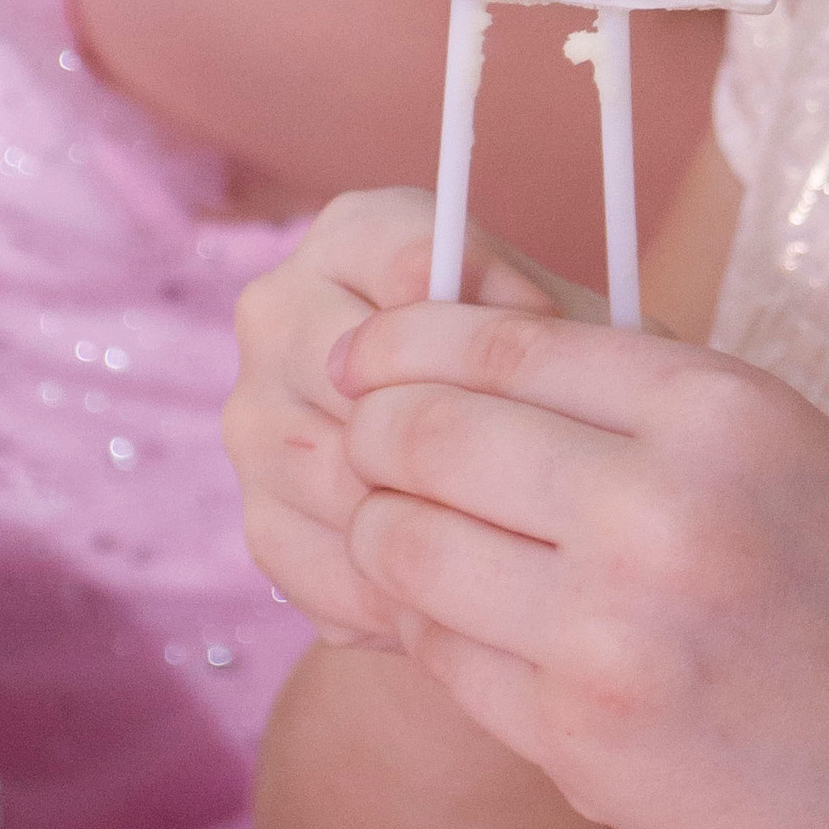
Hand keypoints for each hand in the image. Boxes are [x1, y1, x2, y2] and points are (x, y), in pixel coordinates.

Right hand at [225, 191, 585, 643]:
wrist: (507, 469)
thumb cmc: (550, 381)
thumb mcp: (573, 334)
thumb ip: (552, 324)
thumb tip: (534, 329)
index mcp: (354, 235)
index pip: (409, 261)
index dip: (501, 316)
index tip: (559, 357)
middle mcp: (281, 311)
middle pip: (353, 378)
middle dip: (454, 438)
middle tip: (534, 478)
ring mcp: (254, 417)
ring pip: (332, 479)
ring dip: (428, 523)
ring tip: (515, 542)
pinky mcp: (260, 519)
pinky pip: (325, 564)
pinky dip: (403, 594)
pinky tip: (469, 592)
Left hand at [333, 302, 828, 828]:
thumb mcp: (788, 440)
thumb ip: (646, 392)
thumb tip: (473, 345)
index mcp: (717, 411)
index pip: (502, 342)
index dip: (406, 344)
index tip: (367, 355)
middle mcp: (655, 511)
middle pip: (427, 438)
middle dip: (373, 433)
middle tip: (364, 443)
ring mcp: (607, 634)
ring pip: (407, 550)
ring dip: (382, 532)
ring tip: (403, 530)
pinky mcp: (576, 738)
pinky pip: (443, 657)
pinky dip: (430, 630)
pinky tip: (457, 618)